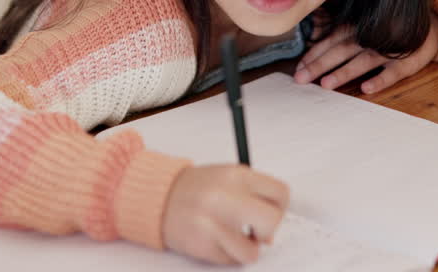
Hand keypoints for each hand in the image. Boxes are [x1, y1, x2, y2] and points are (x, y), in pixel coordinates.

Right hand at [162, 164, 288, 264]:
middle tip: (255, 231)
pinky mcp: (202, 244)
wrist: (157, 197)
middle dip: (268, 231)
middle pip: (272, 221)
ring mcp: (212, 222)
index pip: (280, 194)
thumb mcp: (228, 177)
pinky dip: (226, 254)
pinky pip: (231, 261)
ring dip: (245, 249)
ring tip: (230, 237)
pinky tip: (214, 240)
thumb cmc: (197, 189)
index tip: (269, 212)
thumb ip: (253, 194)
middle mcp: (225, 196)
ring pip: (252, 251)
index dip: (280, 208)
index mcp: (236, 175)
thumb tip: (273, 228)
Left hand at [293, 14, 437, 93]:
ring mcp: (388, 50)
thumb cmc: (389, 27)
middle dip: (319, 65)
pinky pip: (393, 72)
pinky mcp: (407, 61)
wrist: (432, 22)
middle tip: (301, 79)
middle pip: (340, 52)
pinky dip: (380, 80)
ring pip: (362, 62)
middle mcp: (369, 38)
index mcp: (357, 29)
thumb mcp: (365, 24)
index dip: (313, 55)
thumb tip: (312, 44)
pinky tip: (367, 89)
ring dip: (343, 72)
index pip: (330, 42)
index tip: (297, 68)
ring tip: (326, 84)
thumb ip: (342, 33)